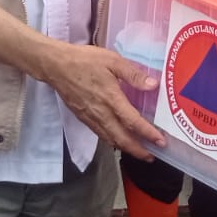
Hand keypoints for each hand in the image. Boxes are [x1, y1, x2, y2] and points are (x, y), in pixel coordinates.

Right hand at [36, 42, 165, 160]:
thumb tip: (153, 85)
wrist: (55, 66)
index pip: (133, 122)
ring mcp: (90, 117)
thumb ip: (133, 74)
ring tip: (139, 152)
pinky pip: (100, 134)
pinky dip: (112, 141)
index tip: (161, 142)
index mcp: (111, 98)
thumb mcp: (113, 60)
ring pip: (110, 139)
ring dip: (126, 148)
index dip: (148, 134)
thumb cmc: (85, 60)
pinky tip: (118, 140)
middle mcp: (101, 113)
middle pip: (122, 138)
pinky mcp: (83, 118)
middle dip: (138, 150)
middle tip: (152, 156)